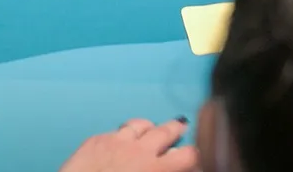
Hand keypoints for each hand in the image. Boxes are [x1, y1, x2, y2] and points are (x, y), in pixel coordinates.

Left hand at [59, 118, 196, 171]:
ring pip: (139, 124)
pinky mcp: (96, 140)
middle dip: (176, 129)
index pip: (189, 155)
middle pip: (166, 132)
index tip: (196, 157)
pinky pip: (115, 131)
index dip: (196, 155)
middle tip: (181, 127)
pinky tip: (121, 140)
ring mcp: (116, 141)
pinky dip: (122, 134)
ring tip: (151, 128)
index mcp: (157, 169)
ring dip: (148, 127)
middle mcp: (139, 151)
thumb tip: (176, 170)